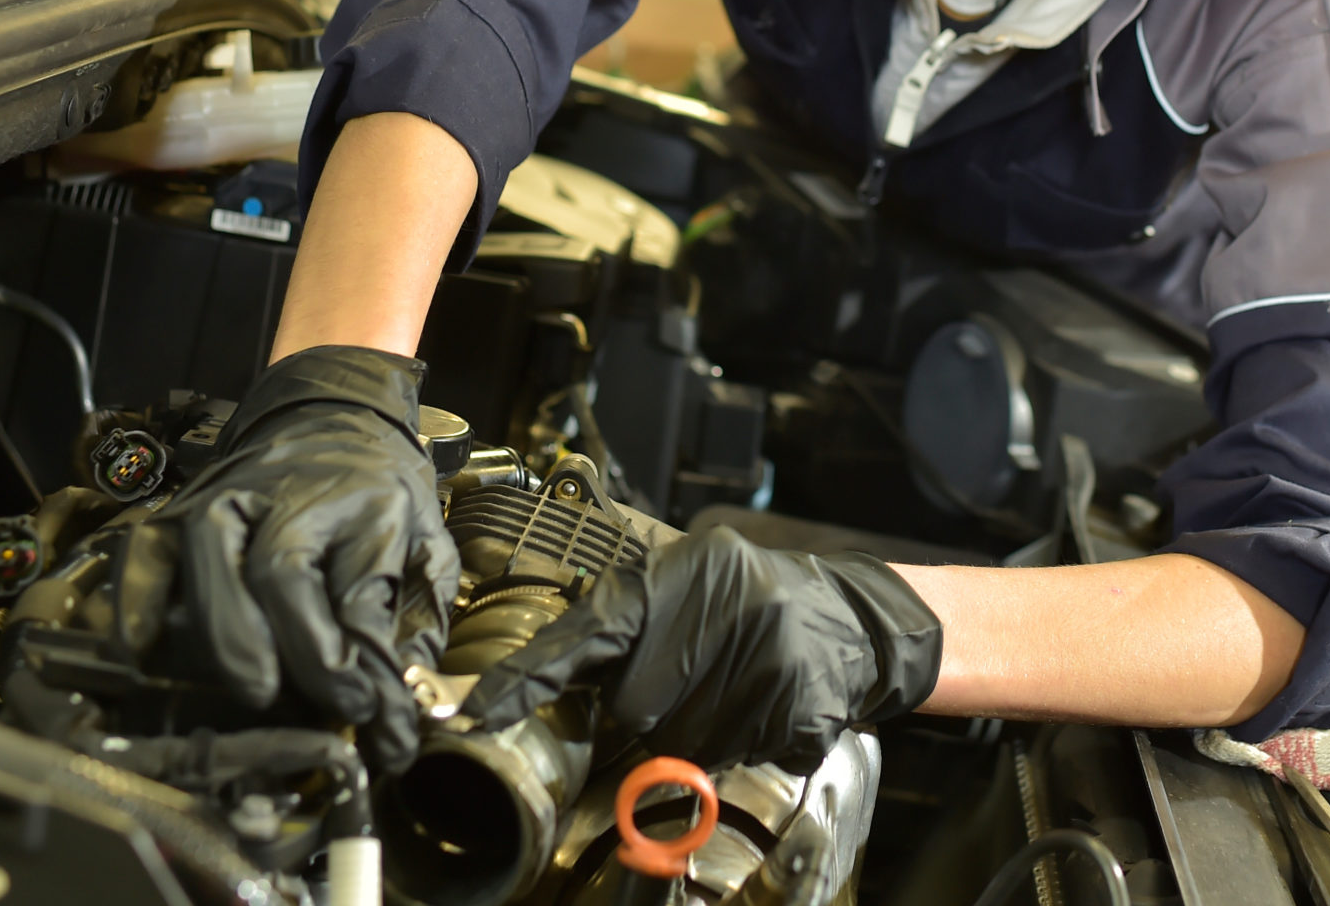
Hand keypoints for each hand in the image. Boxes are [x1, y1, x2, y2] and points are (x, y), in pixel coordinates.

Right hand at [114, 346, 456, 773]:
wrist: (328, 419)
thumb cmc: (378, 496)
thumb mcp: (424, 544)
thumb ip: (416, 617)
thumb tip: (401, 708)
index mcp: (364, 498)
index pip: (353, 588)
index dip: (353, 658)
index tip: (364, 708)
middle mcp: (288, 492)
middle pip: (280, 571)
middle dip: (298, 650)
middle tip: (311, 705)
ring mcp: (224, 495)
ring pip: (210, 559)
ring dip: (226, 634)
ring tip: (253, 690)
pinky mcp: (178, 509)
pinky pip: (146, 553)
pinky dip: (139, 600)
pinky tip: (144, 651)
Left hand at [463, 524, 941, 771]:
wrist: (852, 617)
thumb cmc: (753, 601)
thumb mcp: (693, 580)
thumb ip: (630, 623)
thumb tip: (554, 680)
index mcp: (681, 575)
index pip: (587, 630)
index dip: (529, 677)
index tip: (477, 714)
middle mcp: (721, 608)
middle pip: (636, 707)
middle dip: (650, 709)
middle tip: (690, 683)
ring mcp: (765, 658)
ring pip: (684, 741)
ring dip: (697, 731)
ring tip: (732, 690)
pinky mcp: (799, 704)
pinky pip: (737, 756)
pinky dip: (743, 743)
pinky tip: (763, 706)